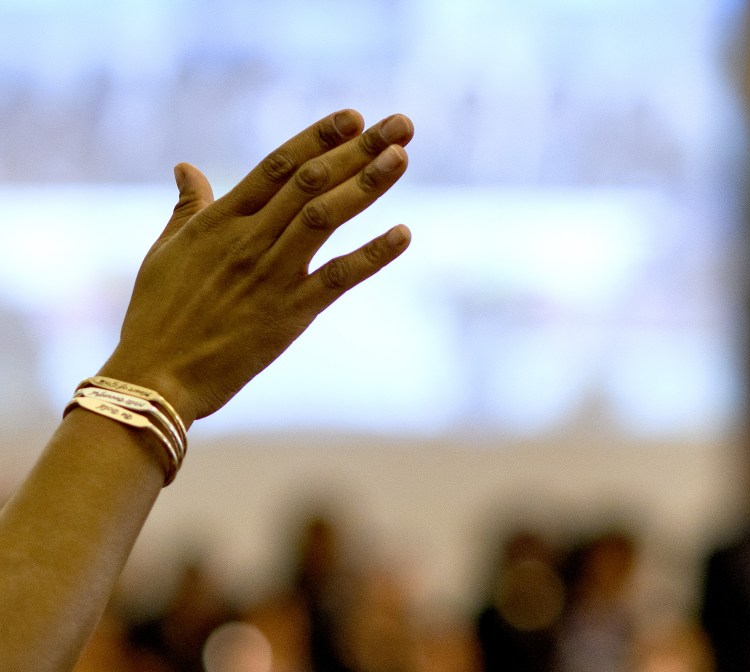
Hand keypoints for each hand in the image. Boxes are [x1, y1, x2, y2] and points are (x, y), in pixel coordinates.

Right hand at [98, 109, 413, 424]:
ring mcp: (272, 274)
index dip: (319, 137)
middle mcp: (250, 239)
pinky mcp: (290, 313)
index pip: (278, 165)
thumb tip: (185, 166)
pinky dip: (373, 255)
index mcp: (220, 220)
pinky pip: (338, 278)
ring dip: (367, 185)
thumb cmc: (155, 316)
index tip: (354, 116)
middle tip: (400, 125)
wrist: (156, 378)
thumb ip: (187, 208)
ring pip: (325, 217)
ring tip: (401, 156)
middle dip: (359, 148)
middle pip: (311, 181)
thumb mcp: (165, 252)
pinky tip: (403, 234)